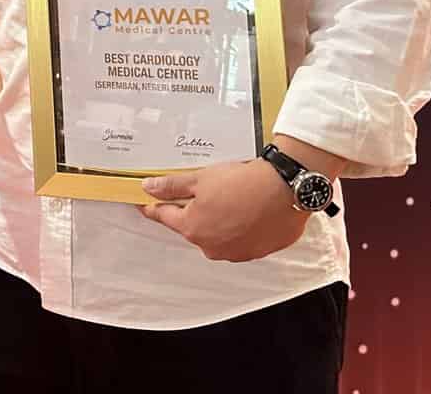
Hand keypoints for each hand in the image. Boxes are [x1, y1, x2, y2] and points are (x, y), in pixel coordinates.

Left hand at [136, 160, 308, 261]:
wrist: (285, 190)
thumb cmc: (243, 184)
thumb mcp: (200, 178)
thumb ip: (172, 186)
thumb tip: (148, 189)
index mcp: (193, 228)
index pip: (164, 217)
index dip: (153, 206)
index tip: (145, 203)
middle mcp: (211, 246)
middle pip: (192, 226)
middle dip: (191, 210)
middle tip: (201, 190)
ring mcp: (235, 252)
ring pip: (216, 234)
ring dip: (217, 219)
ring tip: (229, 197)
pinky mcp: (256, 251)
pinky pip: (239, 239)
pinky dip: (238, 227)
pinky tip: (245, 209)